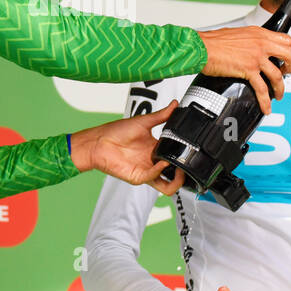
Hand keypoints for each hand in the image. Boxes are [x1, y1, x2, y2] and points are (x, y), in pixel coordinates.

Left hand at [70, 101, 185, 195]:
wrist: (99, 141)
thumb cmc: (116, 132)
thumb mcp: (143, 121)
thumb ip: (162, 116)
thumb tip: (175, 104)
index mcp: (156, 150)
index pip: (176, 158)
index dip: (185, 158)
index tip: (192, 150)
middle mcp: (153, 163)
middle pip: (174, 177)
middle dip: (185, 174)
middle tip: (188, 163)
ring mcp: (146, 171)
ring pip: (167, 186)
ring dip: (176, 180)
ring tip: (180, 169)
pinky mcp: (138, 177)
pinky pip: (154, 179)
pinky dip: (160, 171)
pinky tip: (162, 162)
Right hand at [199, 26, 290, 115]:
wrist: (202, 47)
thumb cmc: (213, 41)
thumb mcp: (238, 34)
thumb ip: (250, 40)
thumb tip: (252, 47)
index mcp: (259, 33)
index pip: (285, 39)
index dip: (288, 50)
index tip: (284, 58)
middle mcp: (261, 44)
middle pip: (289, 54)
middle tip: (286, 73)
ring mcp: (256, 57)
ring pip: (278, 75)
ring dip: (280, 88)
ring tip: (278, 94)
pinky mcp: (248, 70)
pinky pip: (262, 89)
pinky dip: (266, 101)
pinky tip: (266, 107)